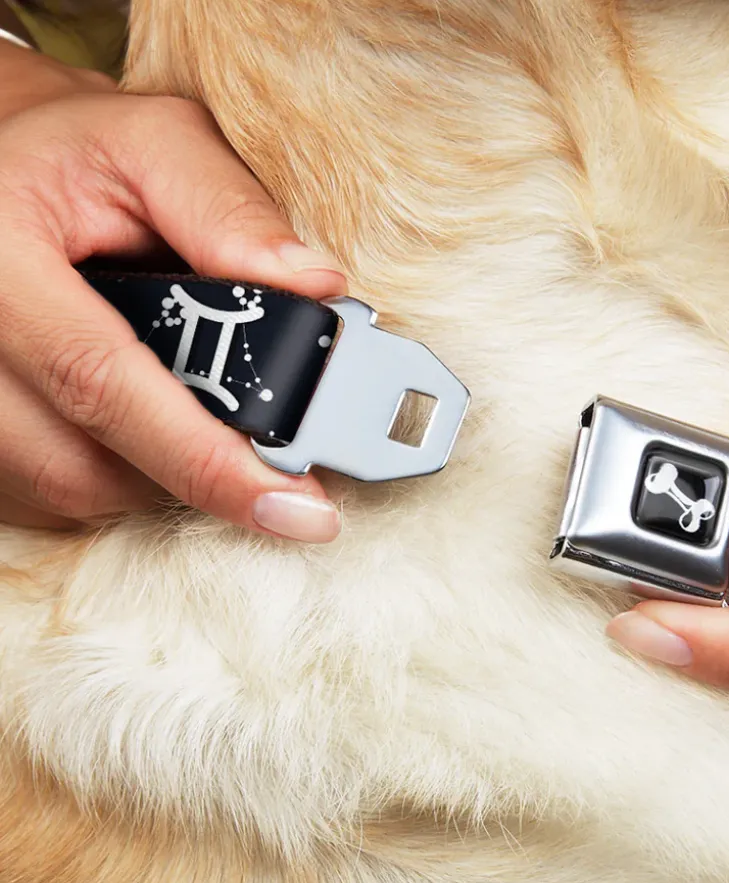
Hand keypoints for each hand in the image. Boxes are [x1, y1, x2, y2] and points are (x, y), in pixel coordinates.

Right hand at [0, 42, 345, 540]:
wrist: (7, 176)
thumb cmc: (80, 157)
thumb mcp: (155, 146)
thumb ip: (230, 210)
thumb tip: (317, 288)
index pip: (101, 382)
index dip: (206, 459)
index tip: (298, 508)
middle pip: (85, 465)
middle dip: (201, 475)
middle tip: (283, 472)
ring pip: (74, 490)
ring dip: (164, 476)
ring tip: (210, 420)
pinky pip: (52, 495)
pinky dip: (123, 476)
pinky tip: (154, 427)